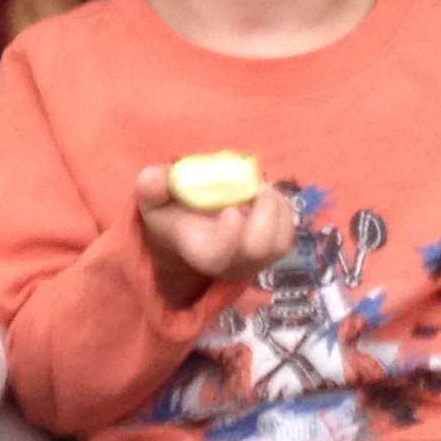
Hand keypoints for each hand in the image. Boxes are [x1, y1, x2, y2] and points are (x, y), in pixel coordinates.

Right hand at [134, 166, 292, 309]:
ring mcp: (254, 258)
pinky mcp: (272, 249)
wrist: (188, 232)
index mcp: (199, 250)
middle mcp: (230, 261)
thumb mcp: (154, 198)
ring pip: (280, 241)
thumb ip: (152, 187)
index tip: (231, 209)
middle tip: (255, 187)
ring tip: (259, 188)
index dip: (230, 236)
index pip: (219, 255)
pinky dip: (283, 209)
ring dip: (276, 208)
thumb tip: (154, 178)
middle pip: (260, 250)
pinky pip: (288, 232)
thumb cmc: (171, 213)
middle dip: (265, 214)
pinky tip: (265, 195)